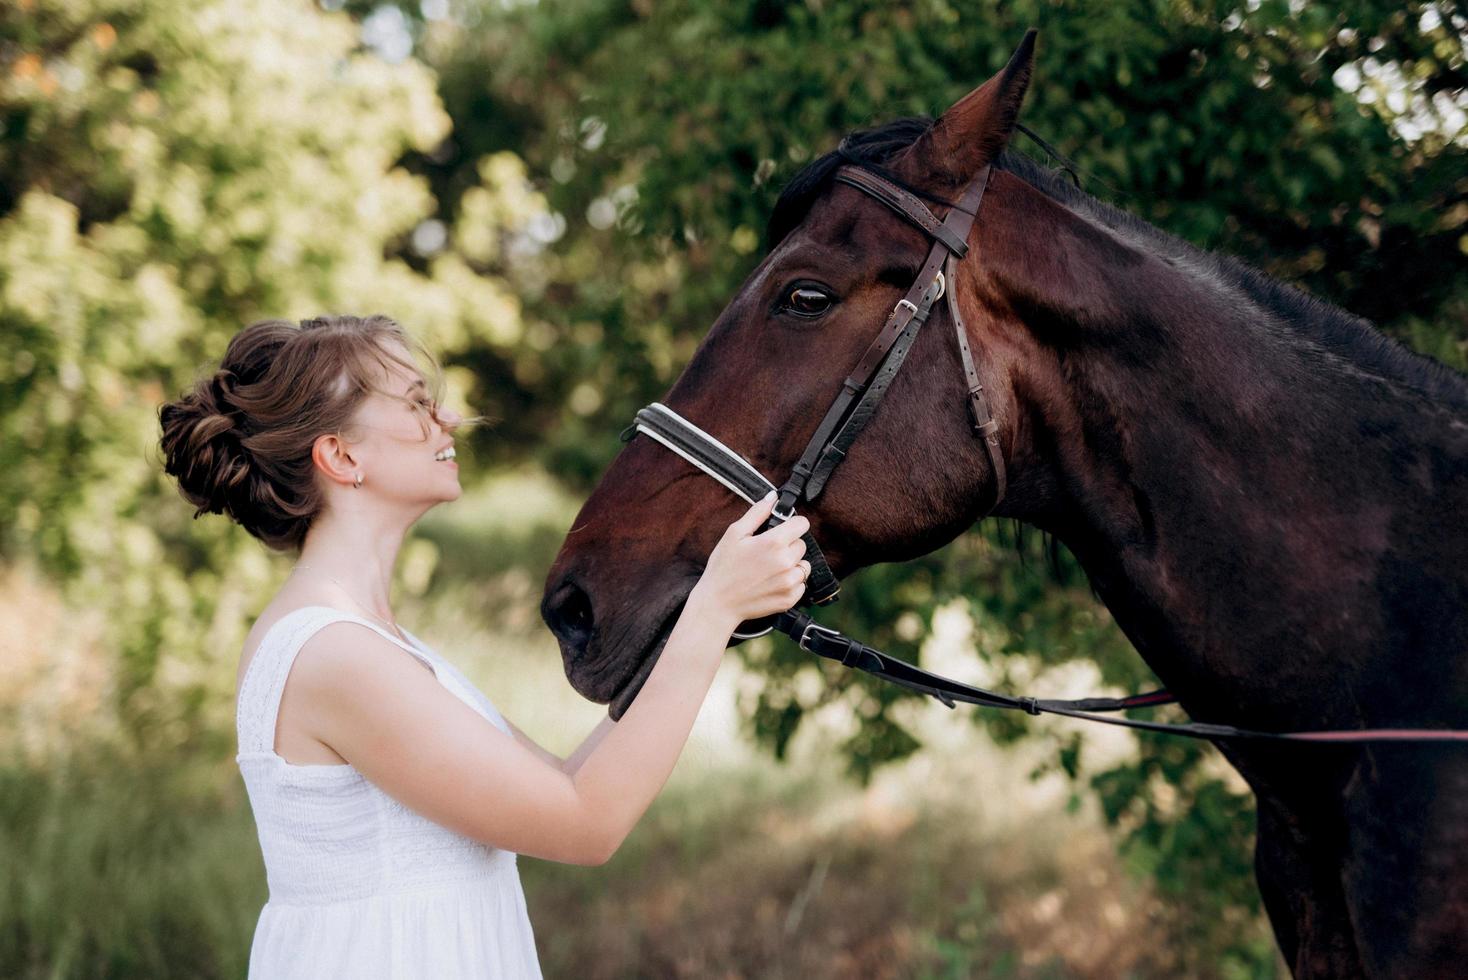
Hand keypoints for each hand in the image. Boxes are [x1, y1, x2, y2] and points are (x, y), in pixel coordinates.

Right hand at [688, 492, 810, 627]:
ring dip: (792, 566)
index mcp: (773, 542)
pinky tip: (772, 584)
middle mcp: (786, 562)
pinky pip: (801, 585)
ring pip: (803, 566)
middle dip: (788, 546)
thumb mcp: (734, 534)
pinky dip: (790, 584)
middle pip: (802, 545)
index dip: (792, 524)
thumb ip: (757, 513)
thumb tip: (773, 497)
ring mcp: (789, 582)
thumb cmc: (723, 568)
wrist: (718, 604)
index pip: (802, 523)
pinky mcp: (790, 599)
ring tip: (770, 570)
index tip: (782, 530)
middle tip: (767, 554)